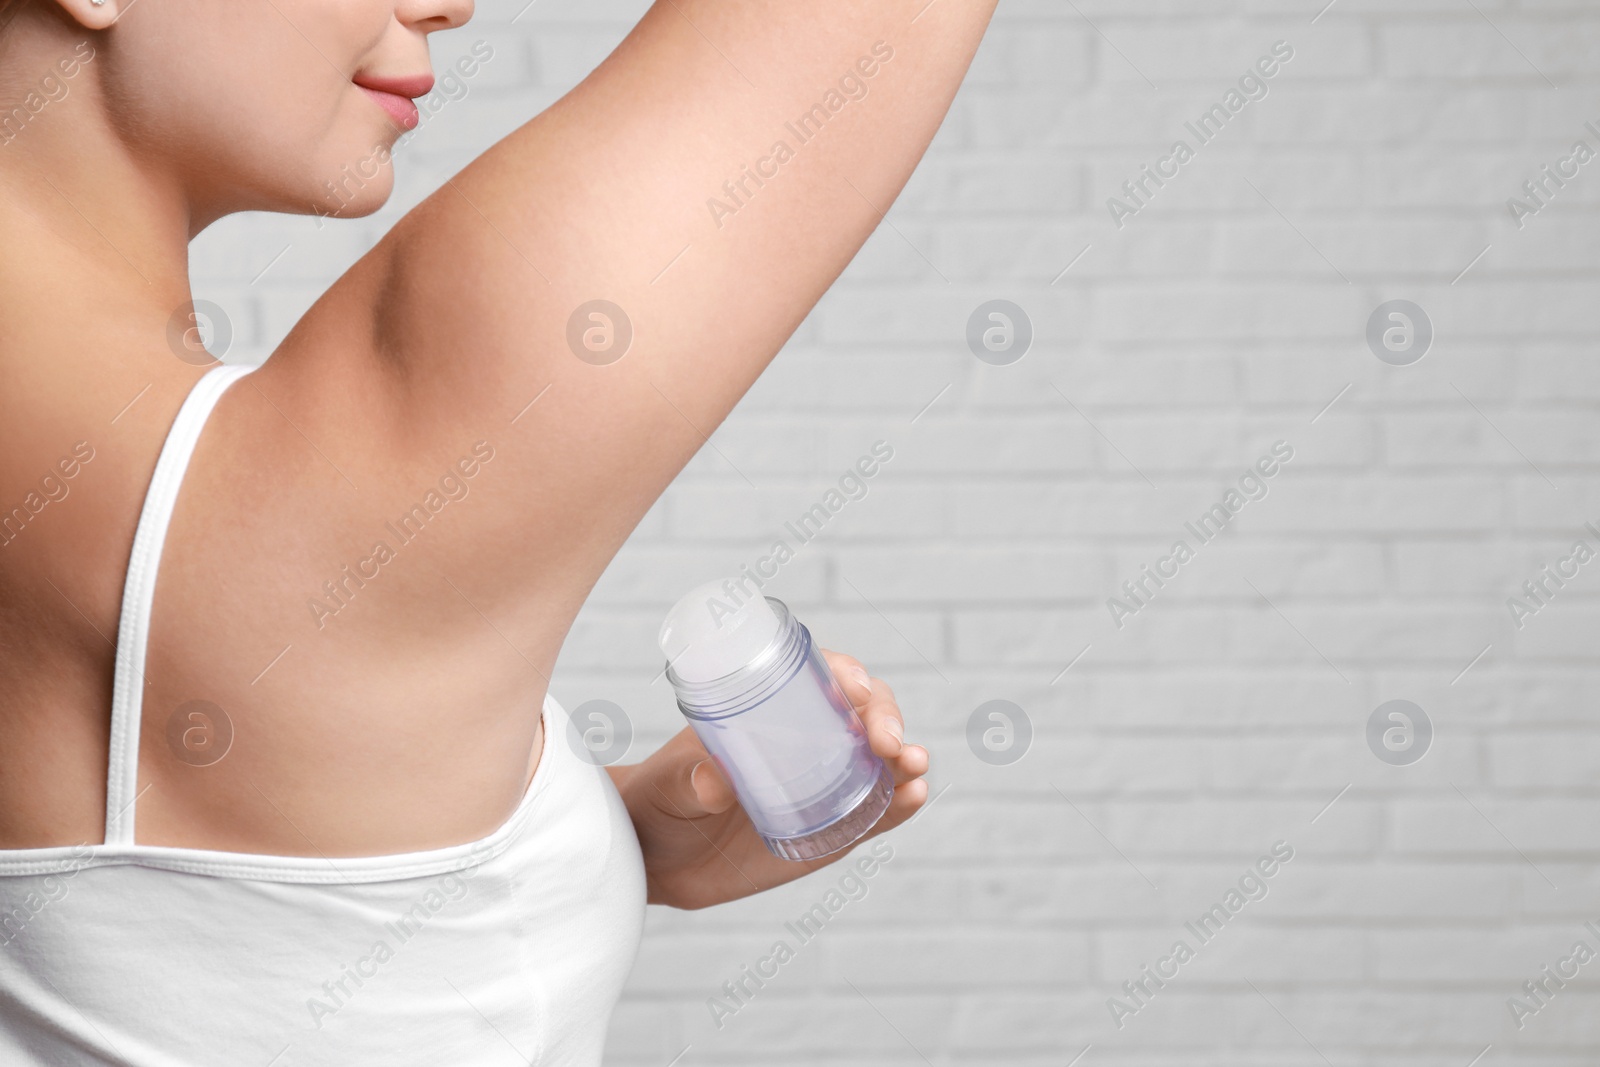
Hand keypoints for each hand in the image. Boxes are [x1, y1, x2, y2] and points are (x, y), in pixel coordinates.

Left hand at [606, 650, 929, 909]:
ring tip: (915, 766)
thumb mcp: (668, 785)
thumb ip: (688, 782)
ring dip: (906, 759)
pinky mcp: (835, 829)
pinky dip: (901, 803)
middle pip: (865, 713)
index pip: (822, 676)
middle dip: (886, 718)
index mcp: (773, 708)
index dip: (849, 675)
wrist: (658, 858)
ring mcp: (827, 784)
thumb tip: (714, 784)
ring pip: (881, 762)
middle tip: (887, 742)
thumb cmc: (660, 800)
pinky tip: (916, 796)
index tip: (856, 690)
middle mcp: (810, 739)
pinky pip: (876, 814)